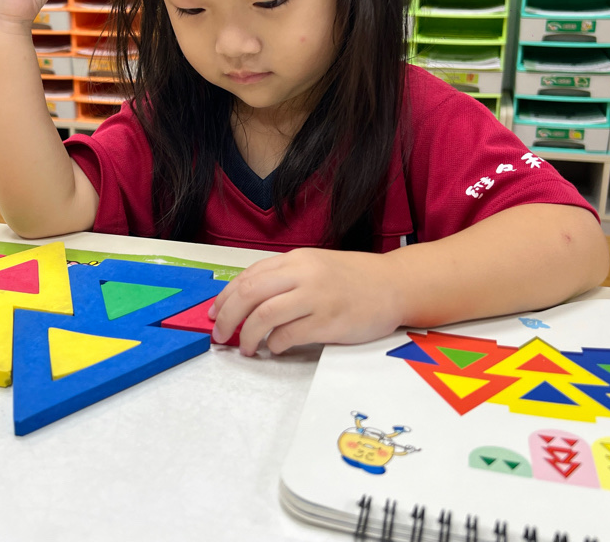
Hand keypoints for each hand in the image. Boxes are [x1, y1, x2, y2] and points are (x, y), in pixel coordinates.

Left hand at [208, 248, 405, 355]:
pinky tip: (275, 349)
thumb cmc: (354, 278)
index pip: (248, 276)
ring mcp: (317, 297)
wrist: (395, 285)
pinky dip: (274, 345)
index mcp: (296, 259)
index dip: (225, 297)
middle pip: (249, 294)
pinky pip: (288, 336)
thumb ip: (284, 277)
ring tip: (245, 348)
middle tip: (220, 335)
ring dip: (247, 336)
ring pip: (264, 316)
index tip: (214, 313)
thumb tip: (246, 300)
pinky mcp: (329, 322)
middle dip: (227, 317)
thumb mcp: (315, 266)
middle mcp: (303, 274)